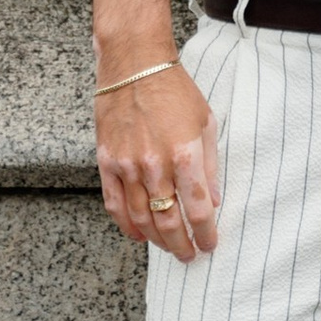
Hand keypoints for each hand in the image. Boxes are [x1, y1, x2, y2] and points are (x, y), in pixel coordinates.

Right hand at [97, 59, 219, 262]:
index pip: (198, 209)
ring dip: (157, 240)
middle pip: (168, 221)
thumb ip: (209, 165)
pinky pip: (115, 204)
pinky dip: (127, 225)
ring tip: (170, 248)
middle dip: (182, 245)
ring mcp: (127, 165)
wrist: (134, 65)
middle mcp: (154, 164)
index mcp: (184, 154)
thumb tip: (213, 201)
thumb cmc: (174, 90)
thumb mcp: (205, 122)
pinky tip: (138, 235)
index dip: (206, 232)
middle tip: (190, 255)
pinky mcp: (107, 162)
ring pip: (141, 219)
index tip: (211, 243)